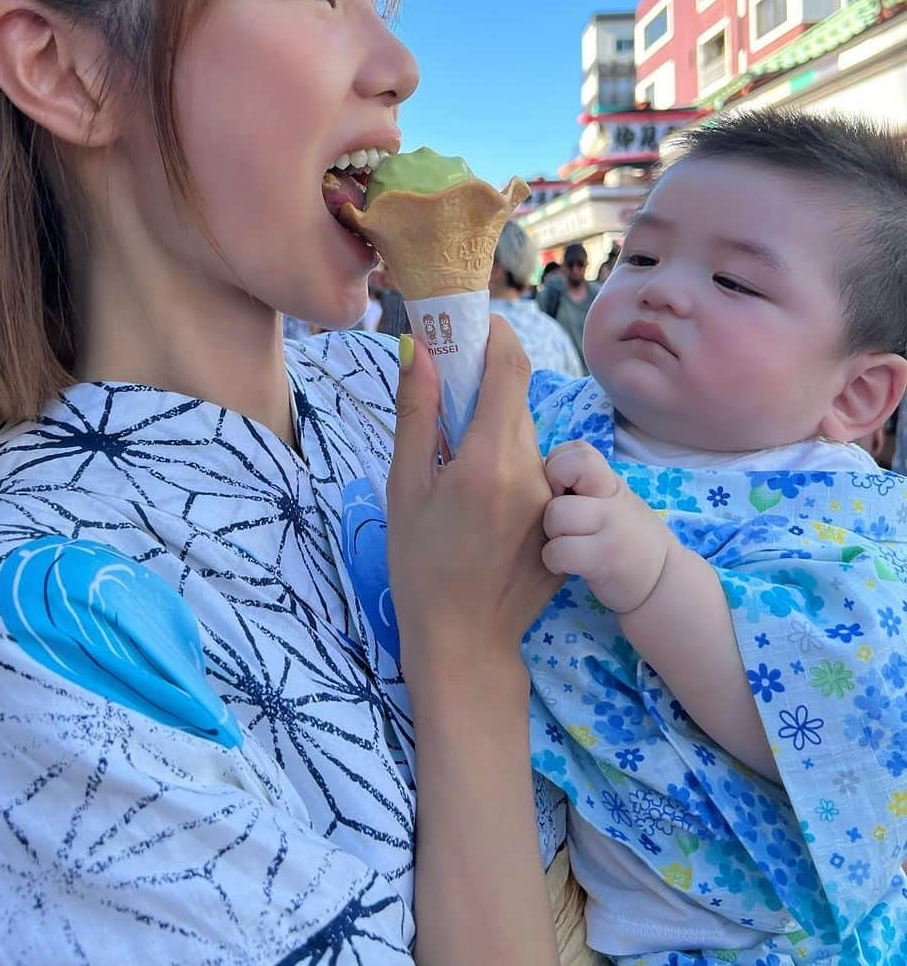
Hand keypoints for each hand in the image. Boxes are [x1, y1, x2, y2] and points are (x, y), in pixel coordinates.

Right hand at [386, 318, 563, 692]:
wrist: (464, 640)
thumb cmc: (420, 564)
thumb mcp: (405, 486)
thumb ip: (417, 413)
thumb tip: (420, 347)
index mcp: (490, 459)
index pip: (511, 369)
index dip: (496, 336)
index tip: (472, 324)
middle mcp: (532, 471)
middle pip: (515, 402)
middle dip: (484, 387)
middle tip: (445, 394)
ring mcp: (552, 496)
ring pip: (525, 436)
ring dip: (495, 429)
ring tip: (456, 462)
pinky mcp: (561, 515)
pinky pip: (536, 469)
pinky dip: (508, 463)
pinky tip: (479, 498)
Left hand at [541, 440, 671, 613]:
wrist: (663, 582)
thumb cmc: (626, 539)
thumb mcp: (611, 503)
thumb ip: (582, 487)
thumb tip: (534, 476)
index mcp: (609, 482)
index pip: (577, 451)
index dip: (557, 466)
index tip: (560, 492)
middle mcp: (612, 498)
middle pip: (560, 472)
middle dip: (546, 497)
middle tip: (559, 521)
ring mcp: (611, 527)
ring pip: (555, 513)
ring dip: (549, 533)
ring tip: (562, 544)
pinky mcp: (604, 559)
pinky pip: (558, 550)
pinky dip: (553, 559)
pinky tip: (563, 565)